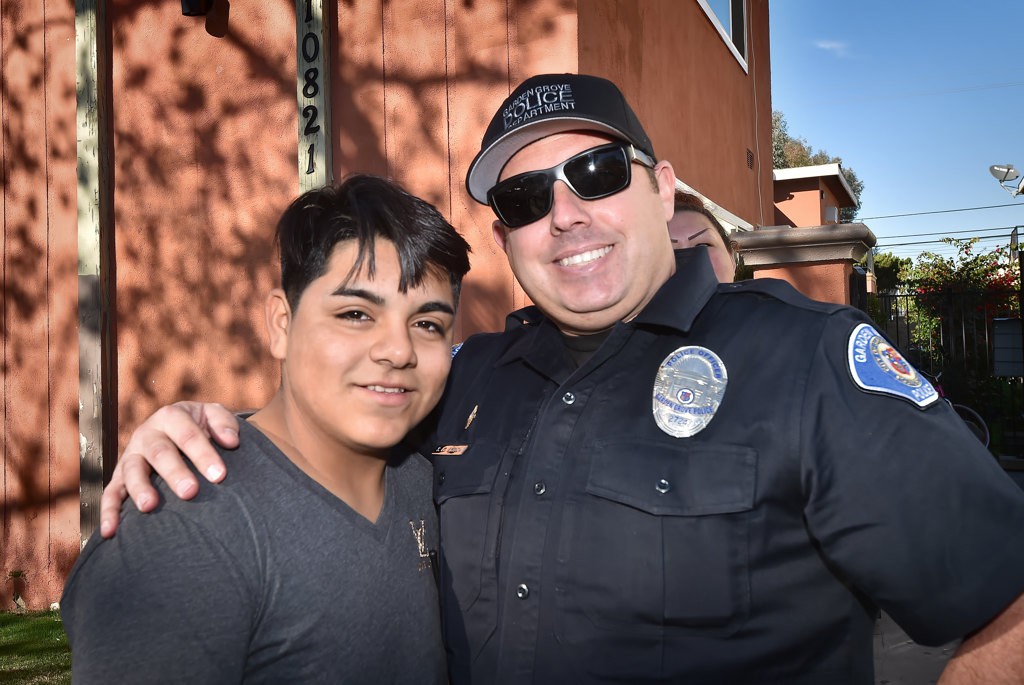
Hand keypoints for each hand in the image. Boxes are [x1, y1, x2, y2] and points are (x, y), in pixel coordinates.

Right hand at [99, 402, 239, 537]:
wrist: (180, 428)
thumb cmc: (202, 426)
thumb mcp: (214, 415)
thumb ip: (224, 424)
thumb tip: (231, 441)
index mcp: (172, 417)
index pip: (188, 435)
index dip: (203, 454)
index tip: (220, 475)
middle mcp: (148, 434)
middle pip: (160, 452)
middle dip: (174, 472)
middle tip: (190, 492)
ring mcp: (132, 455)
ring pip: (132, 470)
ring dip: (139, 488)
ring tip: (149, 506)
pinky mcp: (120, 476)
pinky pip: (110, 493)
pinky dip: (108, 511)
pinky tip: (111, 531)